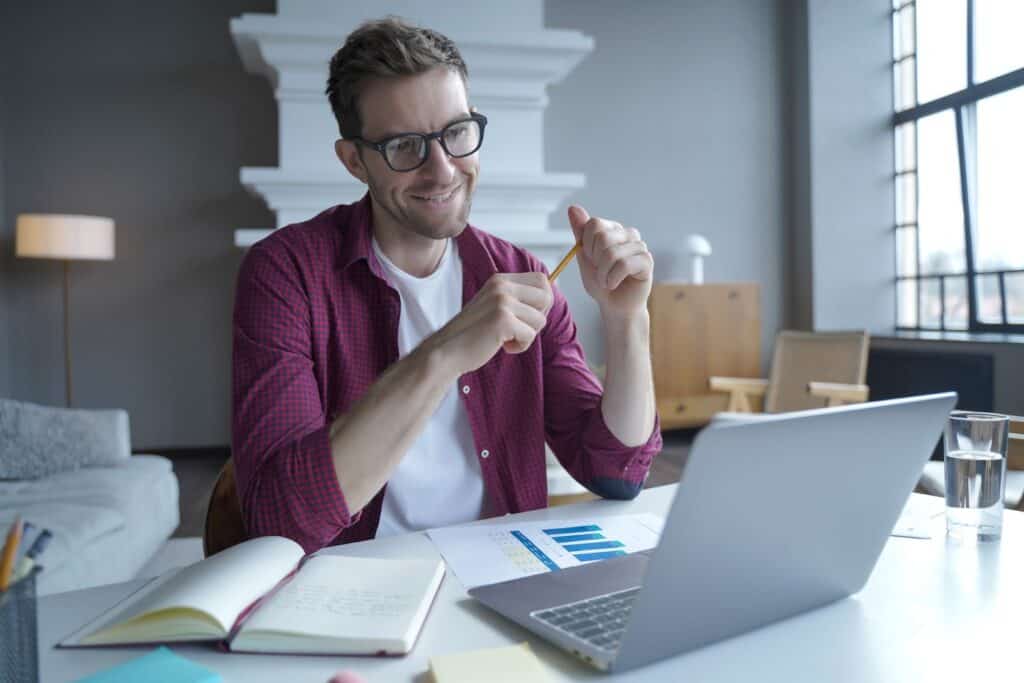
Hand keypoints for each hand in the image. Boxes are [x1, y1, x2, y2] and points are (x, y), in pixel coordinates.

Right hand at [426, 272, 552, 375]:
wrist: (447, 351)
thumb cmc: (473, 333)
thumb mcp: (494, 306)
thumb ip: (516, 299)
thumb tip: (549, 296)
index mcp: (500, 280)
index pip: (541, 280)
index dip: (541, 301)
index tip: (525, 316)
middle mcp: (502, 285)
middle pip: (547, 296)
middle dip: (538, 317)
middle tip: (519, 328)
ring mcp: (502, 301)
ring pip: (540, 319)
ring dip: (527, 335)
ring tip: (505, 338)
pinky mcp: (503, 320)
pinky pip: (530, 335)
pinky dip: (520, 346)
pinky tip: (502, 346)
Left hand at [568, 205, 653, 318]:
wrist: (613, 306)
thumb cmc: (600, 282)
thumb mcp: (584, 256)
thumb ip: (580, 232)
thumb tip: (573, 207)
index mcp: (613, 229)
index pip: (594, 224)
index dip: (587, 246)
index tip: (591, 260)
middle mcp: (628, 234)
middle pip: (603, 237)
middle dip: (595, 261)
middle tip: (601, 272)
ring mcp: (639, 246)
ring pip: (612, 253)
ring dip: (603, 274)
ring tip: (607, 281)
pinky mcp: (647, 261)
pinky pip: (624, 265)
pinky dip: (612, 279)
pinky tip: (614, 284)